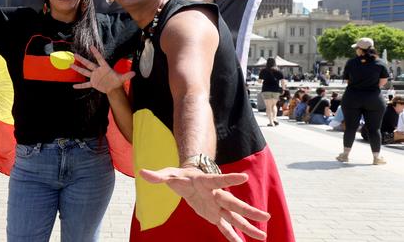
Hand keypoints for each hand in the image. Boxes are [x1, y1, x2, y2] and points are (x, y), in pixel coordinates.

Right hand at [71, 46, 134, 93]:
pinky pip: (85, 85)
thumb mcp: (122, 78)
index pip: (99, 59)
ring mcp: (94, 77)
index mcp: (104, 67)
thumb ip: (127, 75)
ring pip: (85, 71)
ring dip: (78, 69)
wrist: (113, 87)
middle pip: (88, 64)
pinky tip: (74, 86)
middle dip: (82, 60)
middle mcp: (98, 70)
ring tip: (70, 65)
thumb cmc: (117, 81)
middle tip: (75, 54)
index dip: (96, 53)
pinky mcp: (93, 83)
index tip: (91, 47)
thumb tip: (135, 73)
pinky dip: (80, 86)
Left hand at [140, 167, 269, 241]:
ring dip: (248, 226)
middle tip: (265, 216)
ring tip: (263, 236)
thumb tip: (141, 172)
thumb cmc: (180, 175)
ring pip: (235, 217)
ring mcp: (217, 206)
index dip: (229, 179)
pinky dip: (233, 237)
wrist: (190, 178)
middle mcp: (216, 195)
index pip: (218, 180)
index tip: (244, 177)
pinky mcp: (215, 215)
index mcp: (206, 182)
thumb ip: (157, 176)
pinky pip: (226, 227)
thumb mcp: (168, 175)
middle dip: (249, 210)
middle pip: (233, 203)